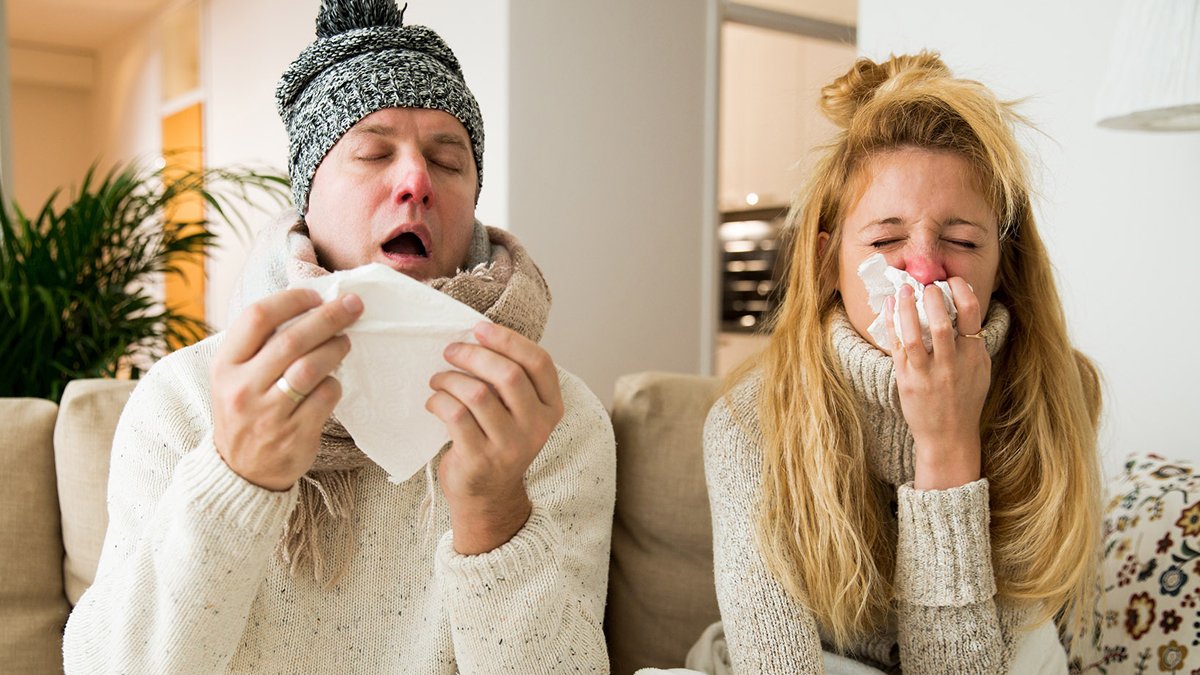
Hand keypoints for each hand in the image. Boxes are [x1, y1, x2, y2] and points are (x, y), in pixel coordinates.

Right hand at [211, 289, 362, 490]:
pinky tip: (333, 382)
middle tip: (353, 306)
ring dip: (336, 348)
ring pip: (311, 368)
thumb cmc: (245, 411)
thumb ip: (260, 345)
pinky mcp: (294, 435)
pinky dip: (335, 384)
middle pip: (291, 339)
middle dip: (328, 317)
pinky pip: (325, 397)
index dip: (291, 300)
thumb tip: (309, 304)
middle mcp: (242, 388)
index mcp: (225, 365)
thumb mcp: (235, 377)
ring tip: (346, 341)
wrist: (240, 472)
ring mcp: (268, 414)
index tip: (316, 296)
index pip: (257, 317)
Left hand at [426, 322, 563, 554]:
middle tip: (450, 351)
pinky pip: (455, 415)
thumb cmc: (498, 440)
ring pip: (477, 393)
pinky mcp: (480, 459)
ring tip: (438, 379)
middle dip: (473, 354)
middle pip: (508, 375)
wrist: (488, 496)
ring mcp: (509, 446)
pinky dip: (438, 401)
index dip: (509, 340)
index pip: (539, 362)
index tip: (479, 328)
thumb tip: (479, 335)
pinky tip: (434, 402)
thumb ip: (512, 379)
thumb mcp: (520, 411)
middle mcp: (537, 428)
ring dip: (450, 378)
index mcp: (552, 409)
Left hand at [885, 279, 989, 490]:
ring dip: (908, 307)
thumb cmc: (965, 401)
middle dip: (933, 296)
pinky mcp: (907, 380)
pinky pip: (897, 346)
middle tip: (927, 285)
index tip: (952, 280)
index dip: (962, 291)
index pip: (971, 314)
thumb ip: (974, 343)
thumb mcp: (980, 370)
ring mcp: (927, 373)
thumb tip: (965, 310)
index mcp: (973, 356)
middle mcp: (951, 364)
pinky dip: (892, 323)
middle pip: (942, 321)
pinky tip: (890, 307)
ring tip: (905, 290)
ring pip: (915, 333)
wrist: (948, 437)